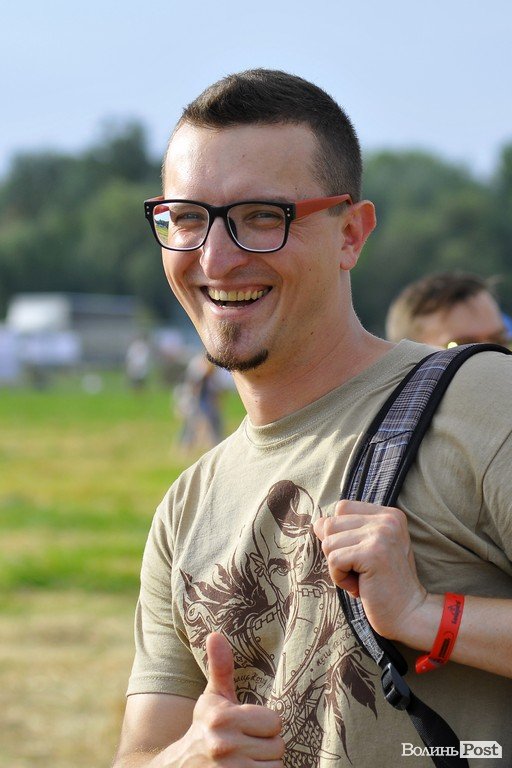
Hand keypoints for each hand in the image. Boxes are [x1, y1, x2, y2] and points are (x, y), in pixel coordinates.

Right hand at [159, 632, 283, 766]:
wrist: (183, 766)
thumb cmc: (205, 727)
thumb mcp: (212, 698)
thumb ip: (220, 666)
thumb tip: (215, 634)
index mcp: (222, 719)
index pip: (274, 721)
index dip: (266, 723)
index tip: (251, 725)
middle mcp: (224, 746)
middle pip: (278, 745)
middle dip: (267, 744)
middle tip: (249, 743)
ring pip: (275, 765)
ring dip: (266, 763)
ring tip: (247, 758)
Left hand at [314, 500, 427, 640]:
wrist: (409, 614)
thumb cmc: (384, 585)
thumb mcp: (368, 550)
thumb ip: (347, 532)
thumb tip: (318, 523)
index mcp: (388, 515)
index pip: (342, 508)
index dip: (339, 533)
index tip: (359, 555)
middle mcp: (387, 520)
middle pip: (331, 524)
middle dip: (336, 552)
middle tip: (359, 571)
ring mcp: (381, 535)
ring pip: (328, 543)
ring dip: (337, 568)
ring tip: (361, 579)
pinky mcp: (372, 553)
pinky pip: (334, 560)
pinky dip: (340, 578)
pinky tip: (359, 587)